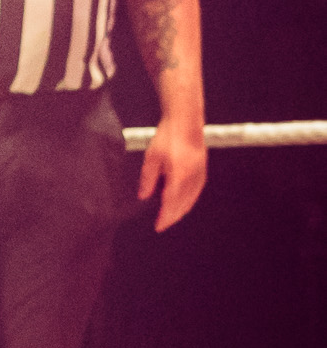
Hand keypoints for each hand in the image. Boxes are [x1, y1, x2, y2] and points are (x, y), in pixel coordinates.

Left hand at [136, 115, 207, 231]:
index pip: (171, 203)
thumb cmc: (168, 137)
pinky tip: (182, 202)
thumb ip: (148, 178)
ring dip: (181, 210)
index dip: (165, 217)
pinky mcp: (203, 171)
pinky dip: (188, 201)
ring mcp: (200, 174)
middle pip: (183, 205)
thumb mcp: (152, 157)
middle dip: (172, 217)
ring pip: (191, 200)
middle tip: (162, 225)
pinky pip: (196, 192)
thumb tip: (144, 196)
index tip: (158, 226)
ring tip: (170, 217)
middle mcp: (192, 178)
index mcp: (179, 176)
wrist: (186, 121)